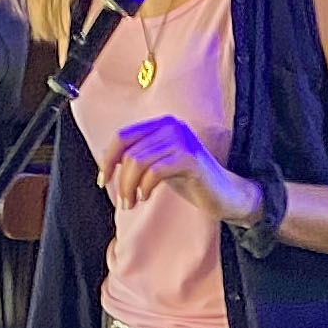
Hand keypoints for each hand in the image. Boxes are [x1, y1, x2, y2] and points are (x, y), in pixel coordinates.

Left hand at [100, 114, 260, 225]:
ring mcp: (182, 140)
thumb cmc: (189, 179)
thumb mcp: (158, 163)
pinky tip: (146, 197)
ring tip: (132, 203)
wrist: (225, 194)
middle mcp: (171, 126)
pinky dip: (144, 187)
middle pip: (128, 153)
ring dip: (129, 187)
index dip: (107, 160)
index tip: (102, 182)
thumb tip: (105, 160)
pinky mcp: (190, 159)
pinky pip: (155, 171)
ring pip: (137, 162)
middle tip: (124, 202)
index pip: (121, 137)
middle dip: (120, 181)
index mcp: (162, 124)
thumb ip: (137, 156)